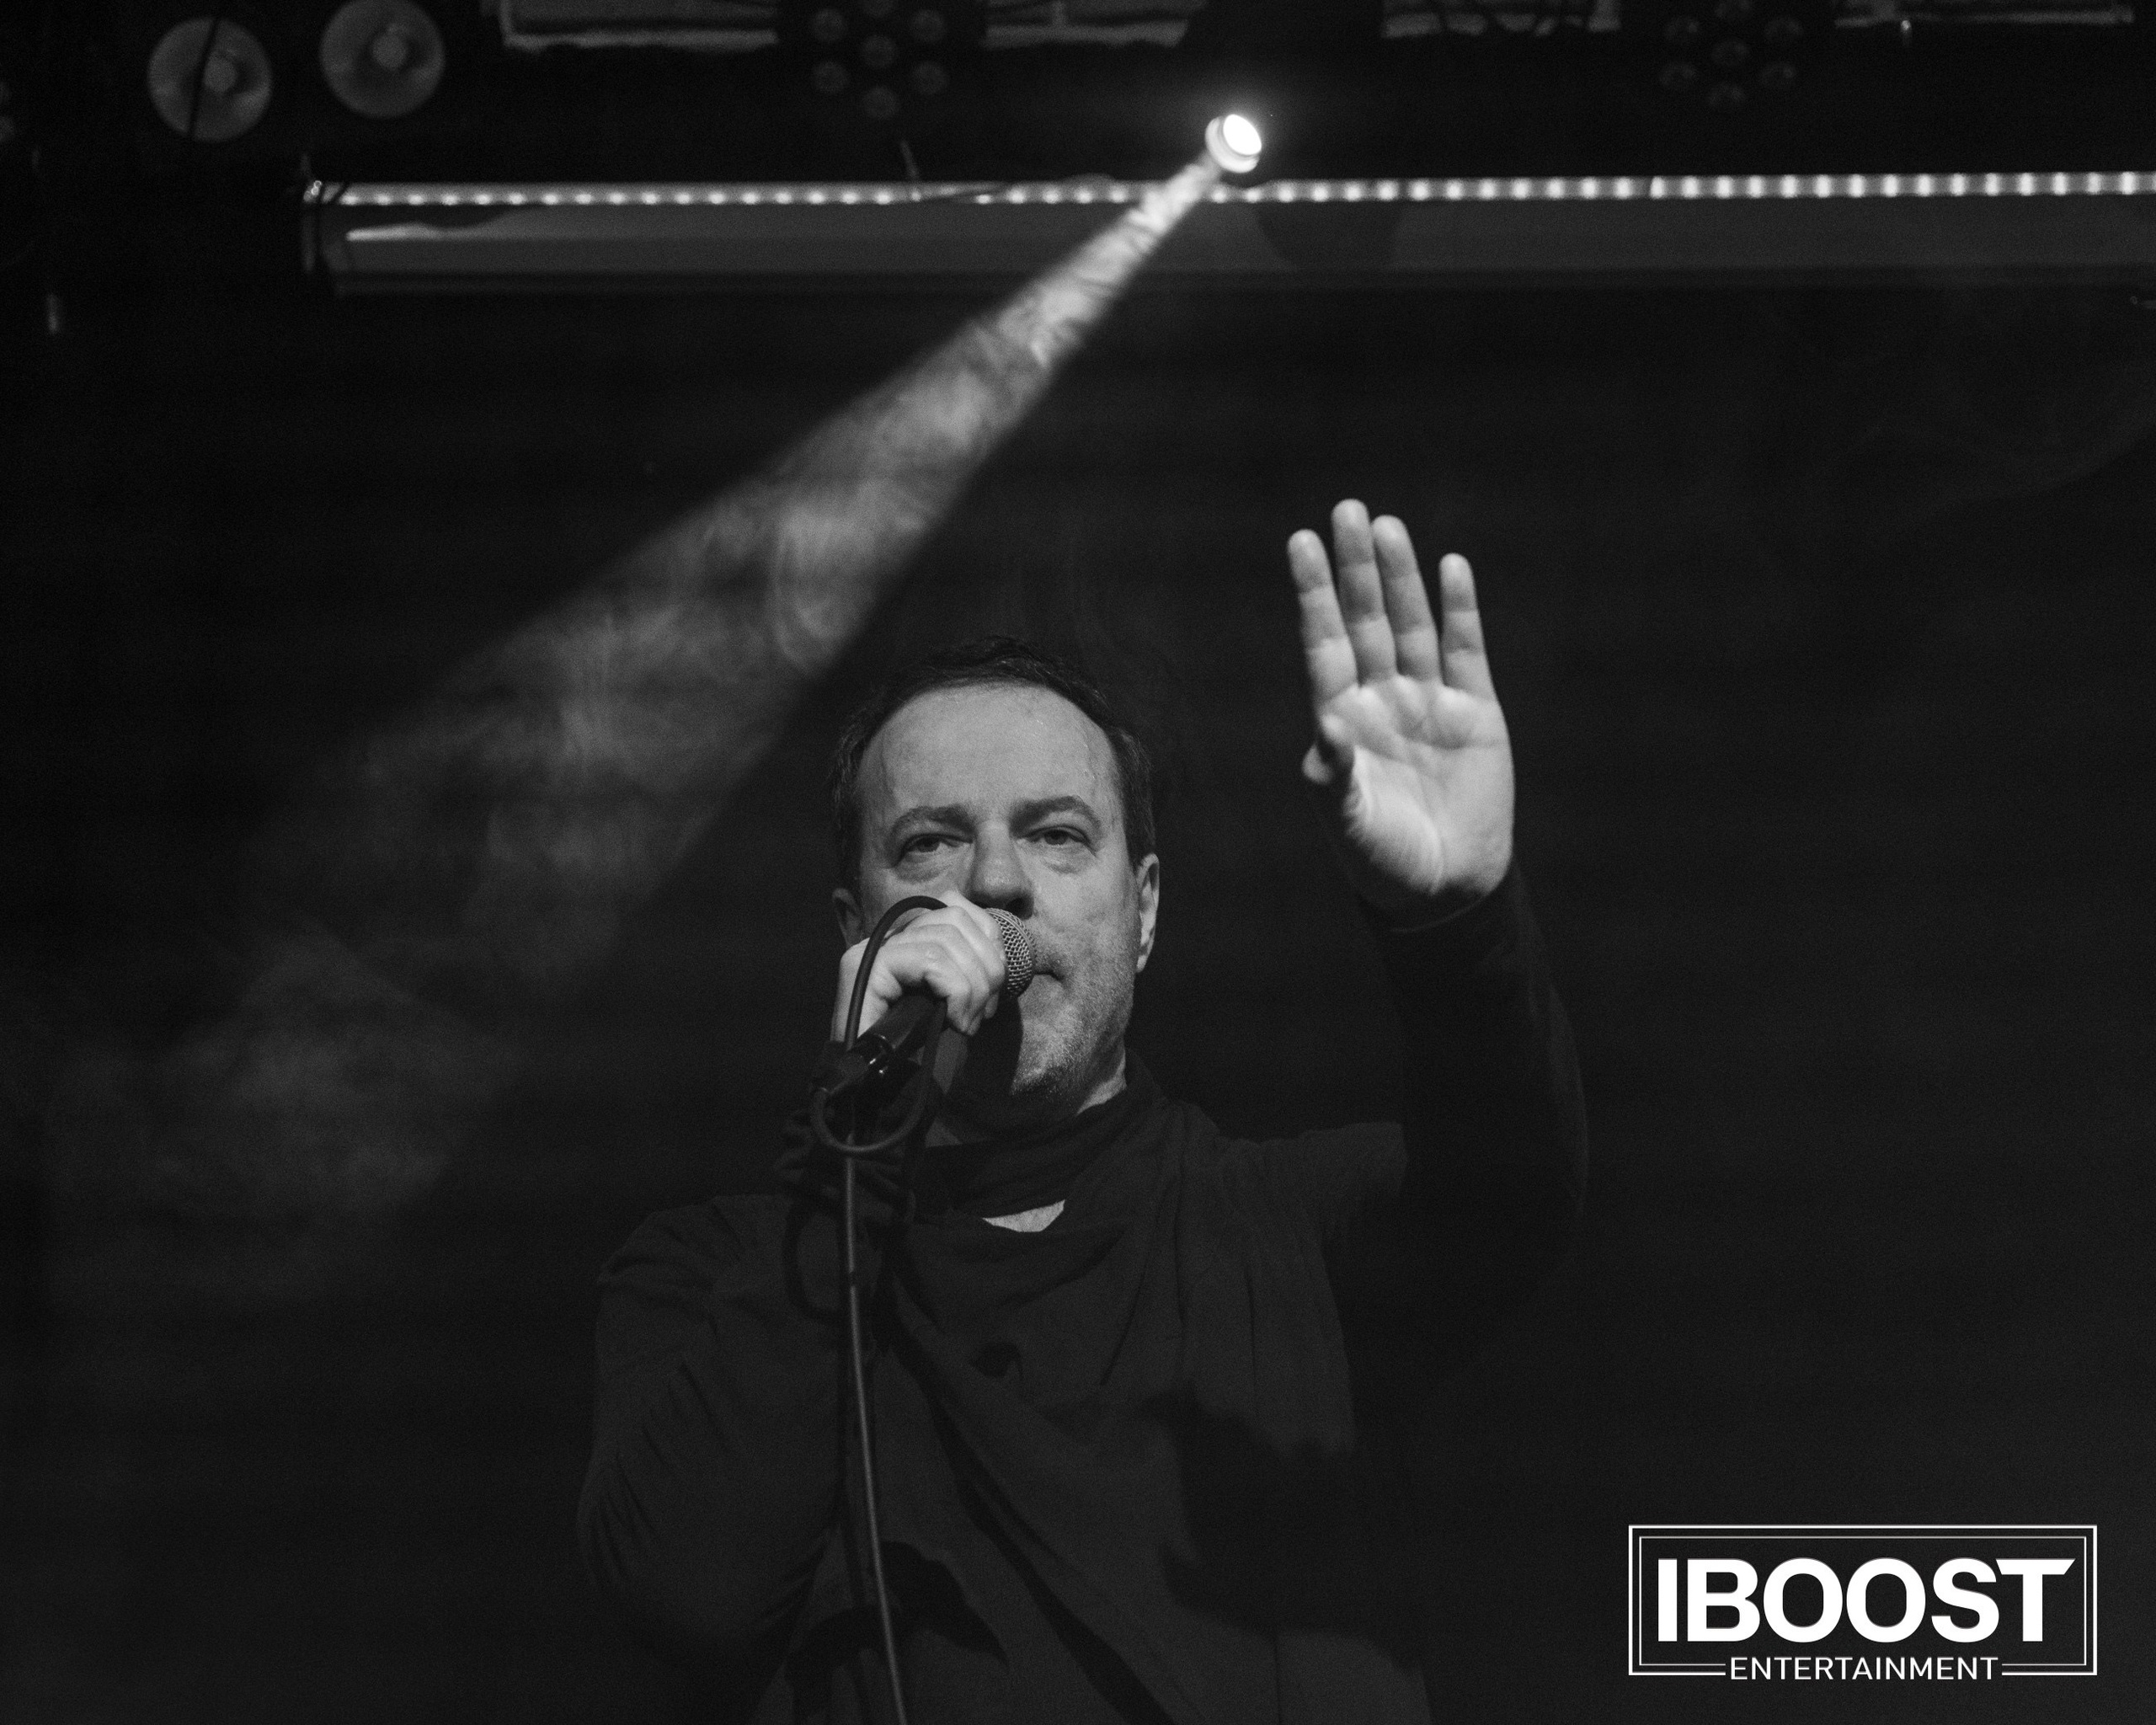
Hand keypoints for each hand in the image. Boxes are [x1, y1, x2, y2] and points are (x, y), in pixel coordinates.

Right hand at [833, 894, 1009, 1041]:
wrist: (877, 1086)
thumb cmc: (918, 1047)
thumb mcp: (954, 999)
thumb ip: (967, 966)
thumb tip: (999, 951)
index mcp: (909, 937)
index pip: (955, 905)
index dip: (988, 938)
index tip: (996, 983)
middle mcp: (888, 937)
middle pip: (954, 918)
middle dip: (986, 966)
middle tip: (984, 1010)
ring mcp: (874, 949)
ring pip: (946, 941)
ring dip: (973, 986)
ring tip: (969, 1021)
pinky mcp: (868, 967)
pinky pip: (931, 962)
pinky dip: (956, 992)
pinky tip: (956, 1022)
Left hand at [1290, 500, 1513, 923]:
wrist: (1444, 891)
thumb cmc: (1381, 860)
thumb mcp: (1346, 822)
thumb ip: (1331, 776)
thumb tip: (1324, 726)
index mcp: (1342, 719)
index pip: (1324, 642)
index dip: (1314, 593)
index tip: (1300, 543)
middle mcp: (1381, 699)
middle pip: (1365, 620)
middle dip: (1356, 568)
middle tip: (1346, 510)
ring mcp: (1428, 702)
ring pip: (1411, 625)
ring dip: (1402, 578)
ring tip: (1388, 526)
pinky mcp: (1475, 714)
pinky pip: (1465, 651)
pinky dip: (1459, 611)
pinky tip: (1451, 567)